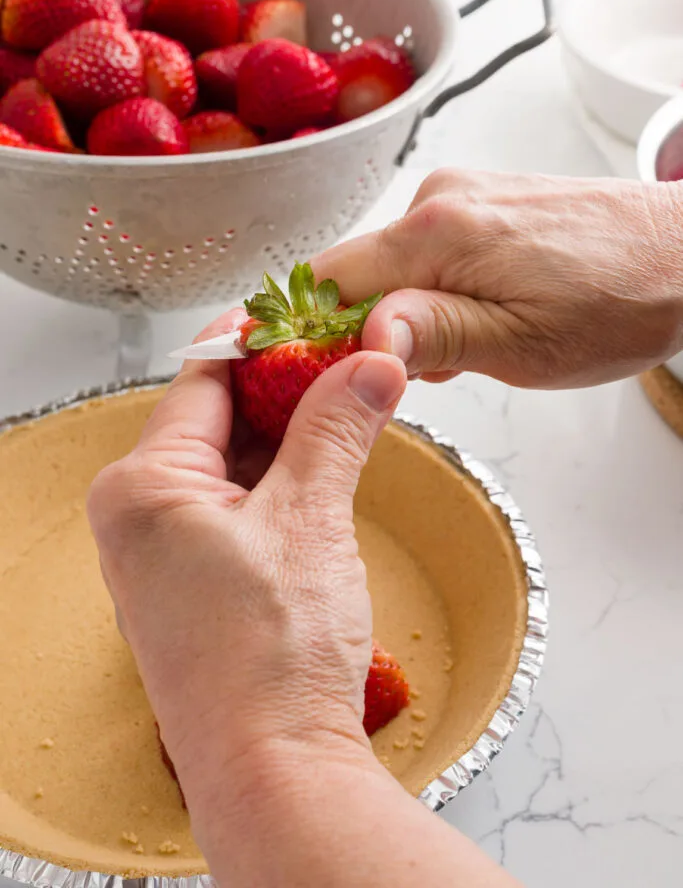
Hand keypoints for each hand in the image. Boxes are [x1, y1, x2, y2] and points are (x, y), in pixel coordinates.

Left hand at [87, 311, 405, 818]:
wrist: (274, 769)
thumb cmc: (270, 658)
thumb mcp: (311, 518)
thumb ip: (338, 427)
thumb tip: (371, 363)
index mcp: (143, 487)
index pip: (204, 378)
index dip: (263, 337)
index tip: (311, 310)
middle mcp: (139, 515)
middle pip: (216, 418)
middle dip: (286, 386)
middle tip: (349, 356)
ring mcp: (163, 552)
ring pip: (231, 462)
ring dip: (290, 433)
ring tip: (351, 400)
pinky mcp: (194, 581)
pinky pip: (236, 506)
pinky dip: (282, 479)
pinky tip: (327, 463)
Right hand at [313, 169, 682, 387]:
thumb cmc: (619, 301)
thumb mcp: (522, 344)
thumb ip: (433, 336)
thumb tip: (361, 338)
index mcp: (436, 231)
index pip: (325, 282)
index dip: (311, 335)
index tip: (324, 379)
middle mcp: (437, 197)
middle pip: (354, 275)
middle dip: (372, 332)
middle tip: (431, 370)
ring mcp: (460, 193)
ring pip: (391, 268)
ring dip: (411, 316)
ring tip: (477, 343)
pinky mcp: (480, 200)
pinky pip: (426, 252)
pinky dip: (438, 292)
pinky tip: (487, 313)